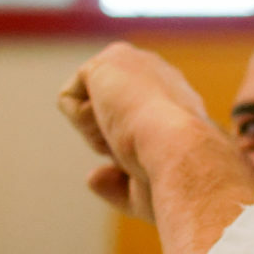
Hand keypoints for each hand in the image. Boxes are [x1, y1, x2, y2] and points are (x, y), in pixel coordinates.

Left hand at [58, 42, 214, 220]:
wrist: (184, 158)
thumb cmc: (176, 181)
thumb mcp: (146, 191)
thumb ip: (120, 184)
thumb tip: (92, 177)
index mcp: (177, 98)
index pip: (133, 115)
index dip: (132, 146)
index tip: (154, 160)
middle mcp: (157, 72)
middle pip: (106, 110)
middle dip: (114, 137)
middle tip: (142, 150)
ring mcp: (133, 62)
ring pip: (87, 107)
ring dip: (100, 135)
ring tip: (131, 138)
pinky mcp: (105, 62)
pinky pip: (69, 100)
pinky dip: (85, 125)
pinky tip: (116, 125)